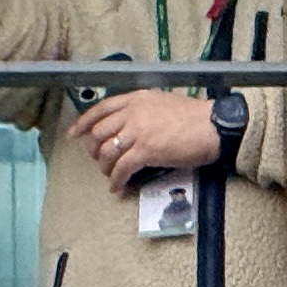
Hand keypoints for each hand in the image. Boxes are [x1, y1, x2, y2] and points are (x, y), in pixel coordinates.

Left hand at [69, 87, 224, 189]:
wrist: (213, 126)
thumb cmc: (193, 117)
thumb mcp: (161, 103)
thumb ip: (141, 110)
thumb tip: (127, 126)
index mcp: (136, 99)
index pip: (100, 109)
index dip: (83, 123)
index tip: (73, 134)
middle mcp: (133, 113)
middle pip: (99, 132)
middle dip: (95, 150)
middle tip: (100, 160)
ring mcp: (138, 131)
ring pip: (108, 152)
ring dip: (106, 167)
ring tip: (111, 175)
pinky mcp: (146, 151)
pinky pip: (122, 168)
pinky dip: (117, 180)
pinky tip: (118, 187)